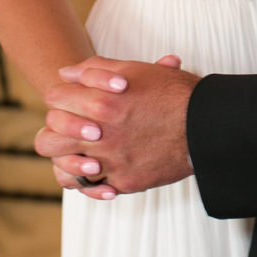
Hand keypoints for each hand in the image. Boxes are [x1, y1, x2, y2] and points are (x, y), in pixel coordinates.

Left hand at [37, 54, 196, 197]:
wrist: (207, 126)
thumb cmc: (174, 93)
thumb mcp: (136, 70)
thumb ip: (95, 69)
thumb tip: (66, 73)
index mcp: (102, 103)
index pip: (56, 98)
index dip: (60, 95)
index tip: (69, 97)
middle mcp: (103, 135)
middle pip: (49, 138)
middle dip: (55, 129)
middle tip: (68, 126)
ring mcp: (112, 163)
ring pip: (65, 167)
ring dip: (66, 157)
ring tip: (78, 150)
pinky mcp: (125, 182)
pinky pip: (92, 188)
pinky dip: (90, 181)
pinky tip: (96, 169)